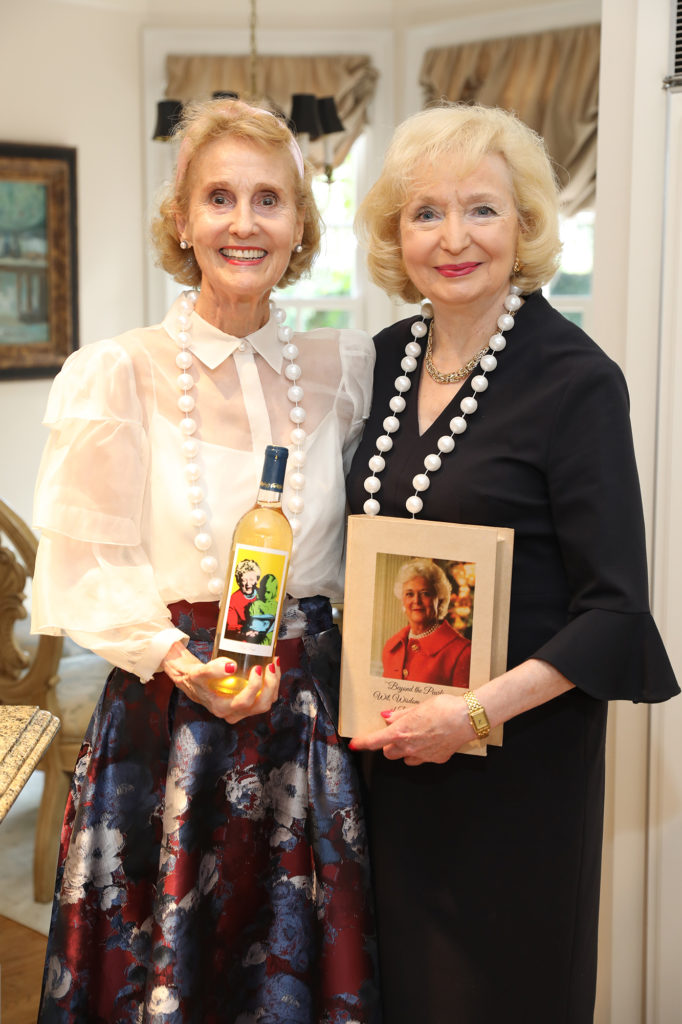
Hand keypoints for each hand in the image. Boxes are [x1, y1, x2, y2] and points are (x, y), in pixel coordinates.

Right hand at [161, 642, 280, 723]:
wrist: (194, 682)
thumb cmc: (196, 678)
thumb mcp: (198, 672)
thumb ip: (212, 670)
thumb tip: (232, 666)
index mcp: (222, 708)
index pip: (244, 702)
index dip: (255, 686)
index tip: (257, 667)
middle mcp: (234, 713)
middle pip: (261, 705)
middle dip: (271, 685)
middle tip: (271, 665)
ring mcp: (243, 710)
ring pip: (267, 702)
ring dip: (274, 684)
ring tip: (274, 663)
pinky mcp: (249, 704)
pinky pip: (266, 697)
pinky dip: (272, 684)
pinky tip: (272, 668)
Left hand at [350, 694, 473, 765]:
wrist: (466, 718)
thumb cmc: (443, 708)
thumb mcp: (418, 706)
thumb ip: (400, 714)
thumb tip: (386, 717)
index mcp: (401, 732)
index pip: (375, 741)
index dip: (362, 743)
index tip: (354, 744)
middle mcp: (409, 747)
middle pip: (389, 752)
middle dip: (390, 744)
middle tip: (398, 732)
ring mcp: (422, 755)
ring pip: (404, 758)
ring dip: (405, 750)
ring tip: (416, 736)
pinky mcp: (435, 759)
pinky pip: (422, 759)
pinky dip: (422, 752)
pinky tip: (431, 741)